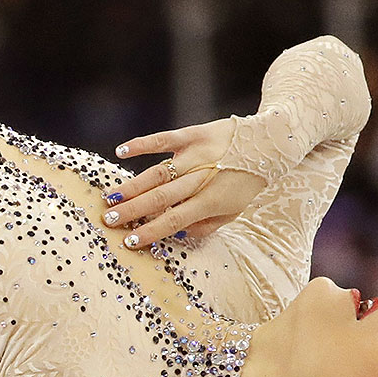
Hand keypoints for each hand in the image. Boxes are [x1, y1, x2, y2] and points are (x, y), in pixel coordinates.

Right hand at [105, 119, 266, 245]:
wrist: (269, 144)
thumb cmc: (246, 183)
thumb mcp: (233, 212)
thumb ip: (205, 226)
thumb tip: (176, 234)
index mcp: (211, 201)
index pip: (175, 220)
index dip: (151, 231)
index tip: (129, 241)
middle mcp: (202, 178)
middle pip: (162, 198)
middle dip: (133, 211)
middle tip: (108, 220)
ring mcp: (197, 155)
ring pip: (158, 173)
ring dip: (132, 186)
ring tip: (110, 198)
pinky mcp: (194, 135)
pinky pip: (165, 139)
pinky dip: (143, 144)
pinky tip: (121, 151)